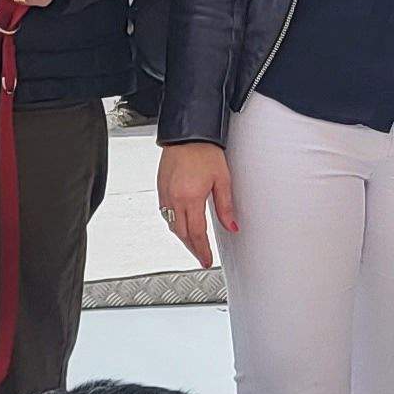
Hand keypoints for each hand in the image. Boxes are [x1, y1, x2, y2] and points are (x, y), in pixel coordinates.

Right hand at [158, 142, 237, 267]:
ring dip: (182, 237)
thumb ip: (226, 207)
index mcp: (191, 198)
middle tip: (201, 256)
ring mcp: (165, 193)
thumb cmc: (204, 151)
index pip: (196, 233)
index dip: (202, 250)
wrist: (188, 134)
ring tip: (193, 243)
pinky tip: (181, 224)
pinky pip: (165, 213)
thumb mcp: (223, 180)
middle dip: (192, 247)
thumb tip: (232, 226)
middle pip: (181, 233)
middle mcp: (175, 198)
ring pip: (171, 225)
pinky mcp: (161, 188)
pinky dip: (174, 223)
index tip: (206, 259)